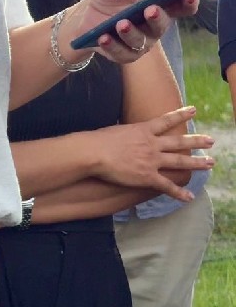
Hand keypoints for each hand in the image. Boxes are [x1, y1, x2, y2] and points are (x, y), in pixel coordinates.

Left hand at [64, 0, 199, 64]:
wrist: (89, 11)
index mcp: (160, 5)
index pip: (181, 6)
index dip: (189, 2)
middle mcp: (155, 27)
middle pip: (162, 25)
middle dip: (158, 18)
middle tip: (151, 10)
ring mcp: (141, 42)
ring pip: (140, 42)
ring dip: (131, 33)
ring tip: (121, 24)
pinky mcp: (124, 54)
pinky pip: (121, 53)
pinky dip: (112, 46)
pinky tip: (103, 37)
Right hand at [92, 106, 213, 200]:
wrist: (95, 152)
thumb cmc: (99, 140)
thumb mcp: (117, 130)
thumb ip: (127, 132)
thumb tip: (125, 132)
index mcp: (144, 130)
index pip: (167, 120)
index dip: (181, 114)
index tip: (194, 110)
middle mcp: (152, 144)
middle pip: (179, 141)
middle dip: (197, 140)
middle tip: (211, 140)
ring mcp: (152, 160)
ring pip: (179, 161)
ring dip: (197, 162)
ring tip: (211, 163)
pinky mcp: (147, 176)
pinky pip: (167, 185)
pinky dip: (179, 192)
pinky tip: (189, 196)